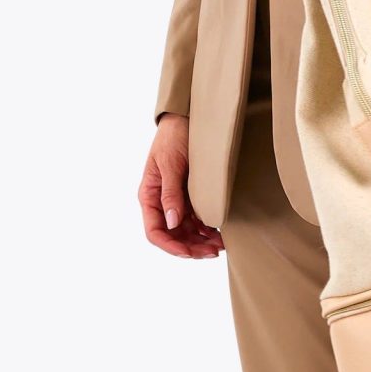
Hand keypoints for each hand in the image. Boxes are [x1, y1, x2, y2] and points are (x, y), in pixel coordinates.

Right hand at [139, 113, 224, 257]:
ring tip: (221, 245)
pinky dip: (206, 230)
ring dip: (201, 241)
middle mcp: (161, 202)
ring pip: (186, 231)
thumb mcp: (171, 164)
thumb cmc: (174, 137)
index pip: (154, 231)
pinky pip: (196, 220)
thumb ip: (170, 194)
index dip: (171, 246)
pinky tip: (219, 233)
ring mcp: (176, 200)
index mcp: (149, 196)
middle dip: (191, 247)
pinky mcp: (189, 196)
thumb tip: (171, 222)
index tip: (190, 253)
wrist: (187, 118)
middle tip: (213, 252)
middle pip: (172, 235)